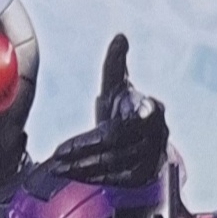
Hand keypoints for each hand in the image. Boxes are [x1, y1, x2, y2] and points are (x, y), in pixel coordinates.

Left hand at [45, 34, 168, 190]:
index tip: (137, 110)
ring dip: (84, 165)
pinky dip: (94, 178)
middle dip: (84, 147)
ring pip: (115, 162)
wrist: (140, 149)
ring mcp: (153, 156)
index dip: (143, 108)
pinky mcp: (145, 177)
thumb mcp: (118, 89)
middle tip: (58, 153)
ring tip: (59, 166)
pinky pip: (117, 180)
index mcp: (153, 108)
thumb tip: (120, 37)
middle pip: (118, 140)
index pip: (147, 109)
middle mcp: (157, 133)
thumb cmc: (124, 114)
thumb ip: (116, 65)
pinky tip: (75, 175)